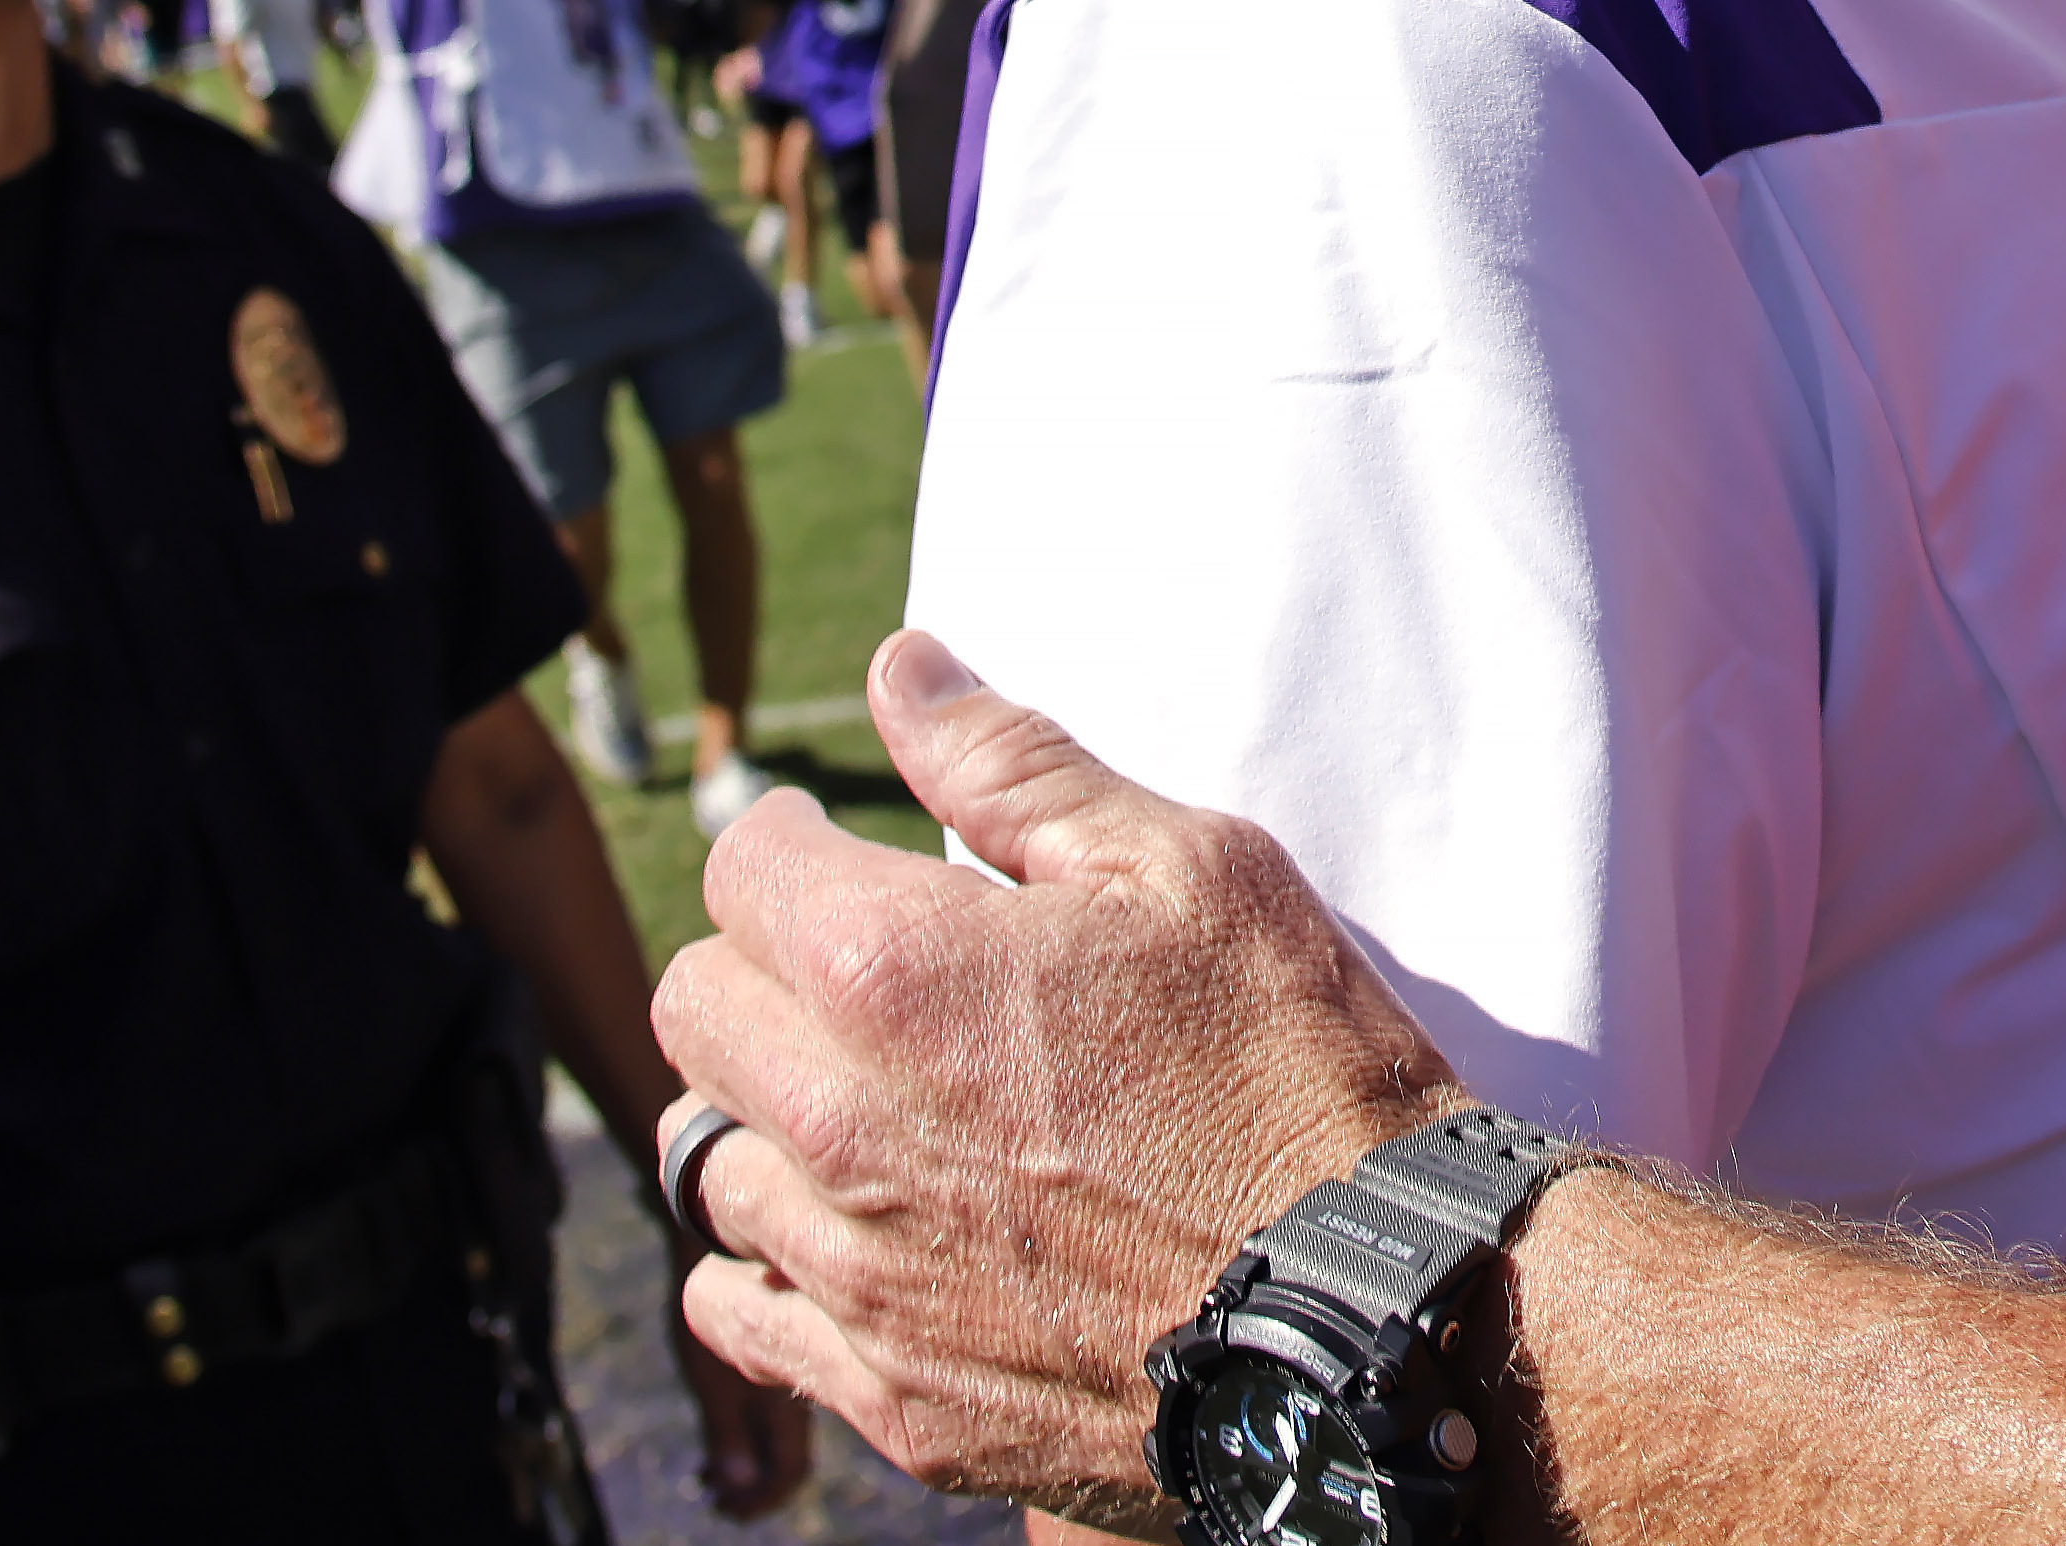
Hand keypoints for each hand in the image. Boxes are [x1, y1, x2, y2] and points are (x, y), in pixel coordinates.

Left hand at [659, 631, 1449, 1526]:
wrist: (1371, 1308)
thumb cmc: (1296, 1068)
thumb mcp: (1192, 872)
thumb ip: (1019, 769)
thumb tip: (903, 672)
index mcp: (898, 973)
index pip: (740, 870)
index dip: (791, 840)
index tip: (837, 849)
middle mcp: (840, 1127)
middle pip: (694, 1011)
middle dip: (760, 964)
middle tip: (856, 969)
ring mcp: (855, 1274)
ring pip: (704, 1163)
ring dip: (765, 1115)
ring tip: (860, 1105)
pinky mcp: (888, 1392)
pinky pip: (739, 1315)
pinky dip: (765, 1267)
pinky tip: (847, 1238)